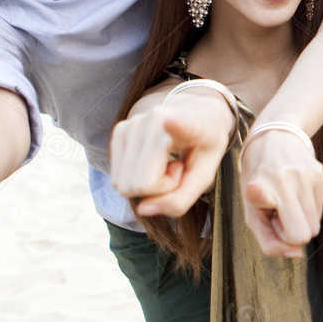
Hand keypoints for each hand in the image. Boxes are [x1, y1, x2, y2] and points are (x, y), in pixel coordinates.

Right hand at [110, 87, 235, 219]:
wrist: (196, 112)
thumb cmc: (202, 147)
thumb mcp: (204, 176)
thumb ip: (180, 199)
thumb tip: (142, 209)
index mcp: (188, 124)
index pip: (179, 125)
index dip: (175, 125)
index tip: (168, 119)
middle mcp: (152, 120)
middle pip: (137, 186)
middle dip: (159, 189)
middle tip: (178, 168)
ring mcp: (130, 124)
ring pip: (122, 185)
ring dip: (147, 184)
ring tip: (168, 162)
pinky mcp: (118, 131)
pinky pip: (117, 179)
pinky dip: (136, 178)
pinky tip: (155, 160)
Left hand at [238, 129, 322, 257]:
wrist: (272, 138)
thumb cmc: (257, 182)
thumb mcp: (251, 212)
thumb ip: (268, 241)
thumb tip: (297, 254)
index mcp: (263, 189)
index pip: (290, 230)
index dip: (277, 225)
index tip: (262, 203)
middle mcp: (287, 179)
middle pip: (306, 235)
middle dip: (291, 231)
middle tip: (277, 213)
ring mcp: (308, 175)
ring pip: (315, 226)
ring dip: (300, 219)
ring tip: (285, 200)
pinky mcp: (320, 173)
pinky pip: (320, 211)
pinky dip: (307, 208)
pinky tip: (295, 192)